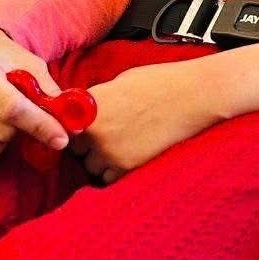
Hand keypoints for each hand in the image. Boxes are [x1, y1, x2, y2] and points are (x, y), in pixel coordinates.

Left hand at [68, 61, 217, 185]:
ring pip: (90, 166)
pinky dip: (115, 171)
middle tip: (107, 132)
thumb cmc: (162, 82)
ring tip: (122, 143)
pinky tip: (130, 154)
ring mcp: (111, 153)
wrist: (194, 97)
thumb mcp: (122, 81)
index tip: (79, 124)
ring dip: (100, 159)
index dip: (70, 124)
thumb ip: (99, 99)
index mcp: (92, 105)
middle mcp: (97, 131)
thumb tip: (84, 110)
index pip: (63, 123)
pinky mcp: (128, 168)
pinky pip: (108, 178)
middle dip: (87, 143)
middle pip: (74, 148)